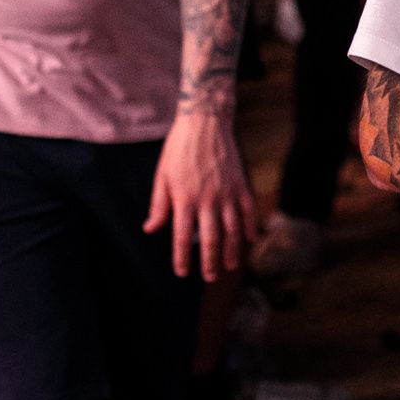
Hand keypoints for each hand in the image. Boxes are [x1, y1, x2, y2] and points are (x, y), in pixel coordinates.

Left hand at [149, 106, 254, 281]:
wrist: (205, 121)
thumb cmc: (178, 148)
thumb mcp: (162, 175)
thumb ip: (158, 205)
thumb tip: (150, 230)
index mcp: (184, 198)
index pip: (181, 236)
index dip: (181, 257)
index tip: (182, 273)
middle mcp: (207, 199)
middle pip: (209, 239)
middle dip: (209, 262)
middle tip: (209, 278)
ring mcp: (227, 193)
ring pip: (232, 230)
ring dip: (231, 251)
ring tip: (228, 266)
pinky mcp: (241, 184)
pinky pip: (248, 212)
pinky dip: (249, 228)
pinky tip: (248, 241)